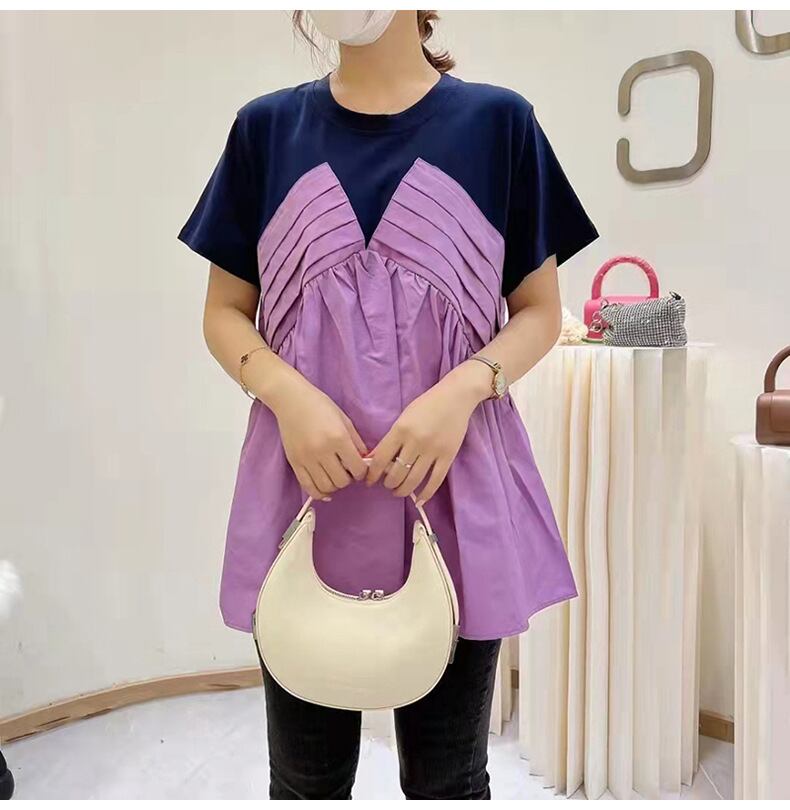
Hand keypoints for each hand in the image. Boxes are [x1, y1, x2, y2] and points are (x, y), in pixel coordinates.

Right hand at [270, 376, 367, 500]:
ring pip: (326, 487)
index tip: (359, 468)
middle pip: (342, 481)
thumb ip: (356, 441)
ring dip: (334, 486)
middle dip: (348, 479)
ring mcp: (306, 458)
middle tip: (347, 471)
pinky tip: (324, 490)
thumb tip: (365, 461)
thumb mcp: (344, 419)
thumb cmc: (320, 406)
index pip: (357, 469)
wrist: (291, 400)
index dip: (362, 472)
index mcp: (338, 438)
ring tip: (335, 476)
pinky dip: (318, 493)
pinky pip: (307, 487)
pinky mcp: (294, 462)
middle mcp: (322, 451)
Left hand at [365, 359, 492, 504]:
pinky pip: (435, 480)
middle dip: (388, 483)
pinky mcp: (448, 456)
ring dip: (403, 490)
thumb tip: (374, 458)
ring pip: (414, 480)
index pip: (381, 458)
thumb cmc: (427, 405)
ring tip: (398, 491)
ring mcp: (433, 450)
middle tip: (387, 485)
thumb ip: (391, 438)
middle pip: (396, 473)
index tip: (369, 481)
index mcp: (400, 429)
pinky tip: (419, 500)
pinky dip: (426, 493)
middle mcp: (415, 442)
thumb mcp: (404, 417)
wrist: (456, 397)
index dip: (372, 474)